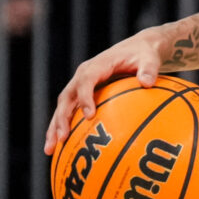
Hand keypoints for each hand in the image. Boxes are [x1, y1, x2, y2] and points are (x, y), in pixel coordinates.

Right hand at [45, 31, 164, 153]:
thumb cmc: (143, 55)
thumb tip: (147, 82)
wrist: (136, 49)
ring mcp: (79, 86)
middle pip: (67, 97)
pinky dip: (62, 128)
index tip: (88, 116)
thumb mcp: (149, 59)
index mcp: (97, 65)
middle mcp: (83, 75)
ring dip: (55, 127)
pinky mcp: (81, 95)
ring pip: (63, 107)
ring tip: (49, 149)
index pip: (86, 80)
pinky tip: (60, 148)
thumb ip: (149, 69)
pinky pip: (69, 112)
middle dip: (62, 118)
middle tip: (62, 138)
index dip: (85, 97)